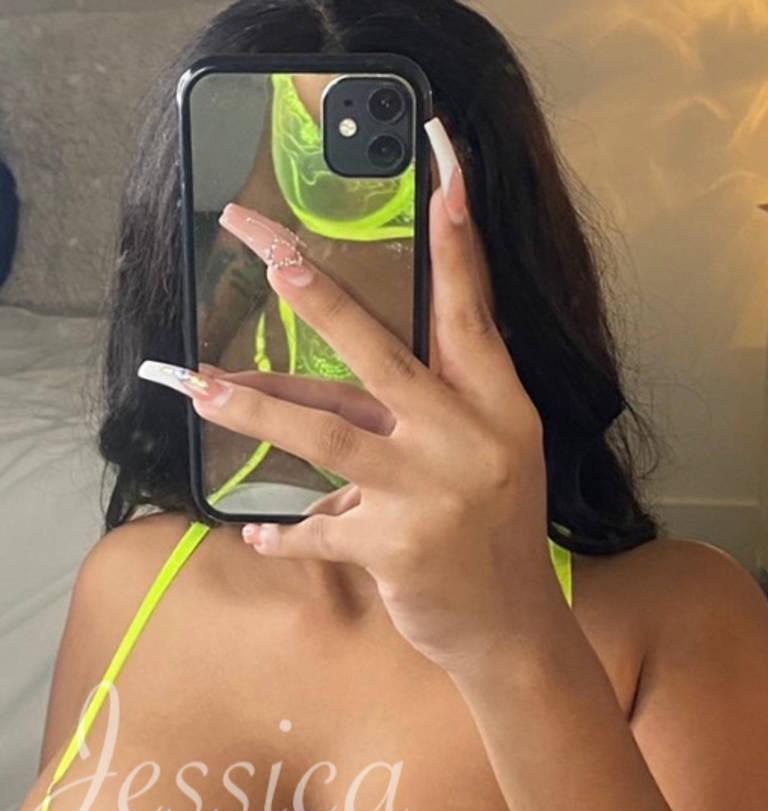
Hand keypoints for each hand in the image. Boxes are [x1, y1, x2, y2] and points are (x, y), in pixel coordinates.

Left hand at [140, 118, 568, 678]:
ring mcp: (431, 493)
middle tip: (267, 251)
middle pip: (378, 354)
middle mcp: (468, 440)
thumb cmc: (494, 537)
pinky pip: (320, 527)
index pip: (472, 311)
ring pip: (324, 436)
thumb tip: (319, 391)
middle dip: (317, 296)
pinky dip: (286, 533)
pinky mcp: (397, 546)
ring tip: (197, 387)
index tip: (442, 162)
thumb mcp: (485, 460)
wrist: (511, 631)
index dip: (456, 239)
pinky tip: (256, 533)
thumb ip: (421, 414)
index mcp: (498, 408)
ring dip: (254, 409)